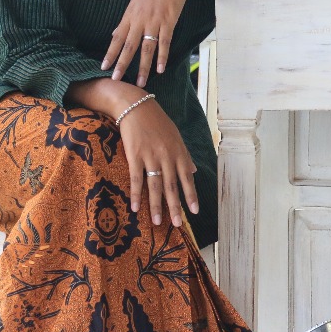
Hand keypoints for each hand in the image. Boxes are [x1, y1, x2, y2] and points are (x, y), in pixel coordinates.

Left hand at [101, 0, 187, 87]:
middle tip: (116, 79)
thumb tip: (115, 35)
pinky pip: (165, 43)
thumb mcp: (134, 3)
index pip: (117, 38)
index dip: (110, 53)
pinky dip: (163, 56)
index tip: (104, 67)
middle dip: (122, 64)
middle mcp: (140, 21)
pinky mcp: (169, 23)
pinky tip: (161, 68)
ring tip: (141, 82)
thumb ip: (126, 21)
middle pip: (130, 46)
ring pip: (147, 48)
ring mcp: (155, 22)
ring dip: (144, 66)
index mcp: (130, 16)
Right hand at [117, 99, 198, 226]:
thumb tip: (193, 171)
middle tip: (178, 225)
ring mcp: (151, 156)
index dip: (191, 195)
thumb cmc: (157, 122)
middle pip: (173, 186)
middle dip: (176, 207)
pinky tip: (135, 208)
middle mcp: (167, 157)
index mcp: (179, 153)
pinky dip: (136, 194)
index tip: (195, 212)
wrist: (137, 106)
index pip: (187, 178)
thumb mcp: (176, 137)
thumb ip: (185, 156)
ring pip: (156, 186)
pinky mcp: (135, 155)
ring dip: (157, 206)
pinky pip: (136, 178)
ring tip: (158, 222)